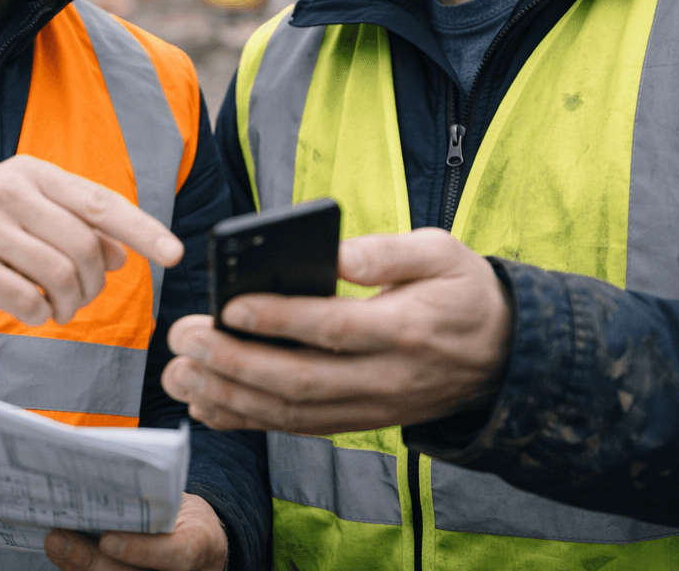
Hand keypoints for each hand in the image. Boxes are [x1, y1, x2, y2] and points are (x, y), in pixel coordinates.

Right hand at [0, 155, 183, 324]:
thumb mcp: (26, 205)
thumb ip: (75, 222)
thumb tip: (122, 253)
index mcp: (33, 173)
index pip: (101, 202)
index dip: (142, 230)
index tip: (174, 253)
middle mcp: (11, 194)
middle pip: (84, 248)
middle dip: (94, 284)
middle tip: (82, 298)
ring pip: (59, 277)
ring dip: (68, 305)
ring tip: (58, 309)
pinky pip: (27, 301)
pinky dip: (39, 315)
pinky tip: (31, 310)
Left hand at [44, 492, 226, 570]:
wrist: (200, 547)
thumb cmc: (188, 519)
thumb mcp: (184, 502)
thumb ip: (156, 497)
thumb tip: (111, 477)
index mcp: (198, 547)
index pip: (176, 555)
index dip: (140, 550)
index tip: (109, 540)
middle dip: (88, 560)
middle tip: (57, 538)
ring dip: (74, 564)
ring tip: (53, 542)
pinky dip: (76, 566)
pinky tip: (60, 549)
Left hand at [162, 229, 510, 433]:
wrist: (499, 357)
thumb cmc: (461, 293)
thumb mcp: (444, 253)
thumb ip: (389, 250)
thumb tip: (336, 252)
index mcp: (406, 329)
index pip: (335, 328)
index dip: (280, 320)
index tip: (230, 305)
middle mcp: (385, 378)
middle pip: (300, 379)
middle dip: (233, 361)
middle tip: (184, 336)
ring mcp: (369, 408)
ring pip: (291, 412)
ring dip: (228, 396)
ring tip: (179, 370)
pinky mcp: (356, 421)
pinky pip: (295, 428)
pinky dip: (246, 420)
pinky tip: (205, 402)